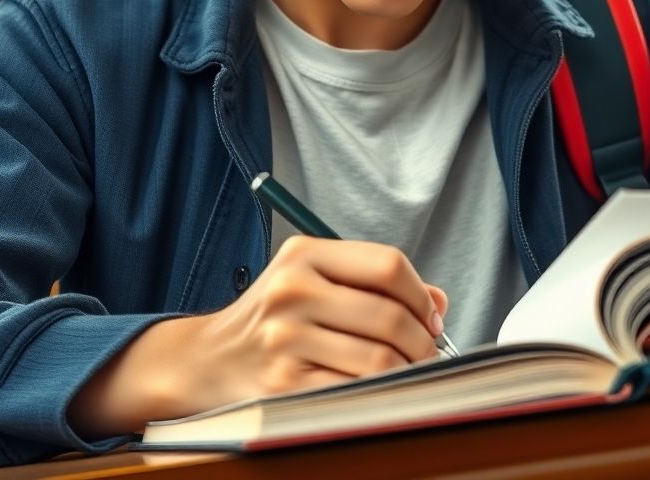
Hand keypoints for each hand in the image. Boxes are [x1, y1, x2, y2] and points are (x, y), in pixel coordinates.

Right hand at [187, 236, 448, 405]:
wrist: (210, 359)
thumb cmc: (275, 317)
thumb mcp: (314, 279)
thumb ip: (374, 283)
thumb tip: (438, 301)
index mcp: (304, 254)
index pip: (387, 264)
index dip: (420, 293)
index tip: (430, 315)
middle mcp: (292, 290)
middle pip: (389, 315)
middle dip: (422, 340)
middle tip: (426, 352)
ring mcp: (285, 339)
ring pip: (379, 359)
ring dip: (406, 371)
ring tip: (405, 371)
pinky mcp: (283, 385)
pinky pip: (355, 392)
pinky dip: (377, 394)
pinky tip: (374, 390)